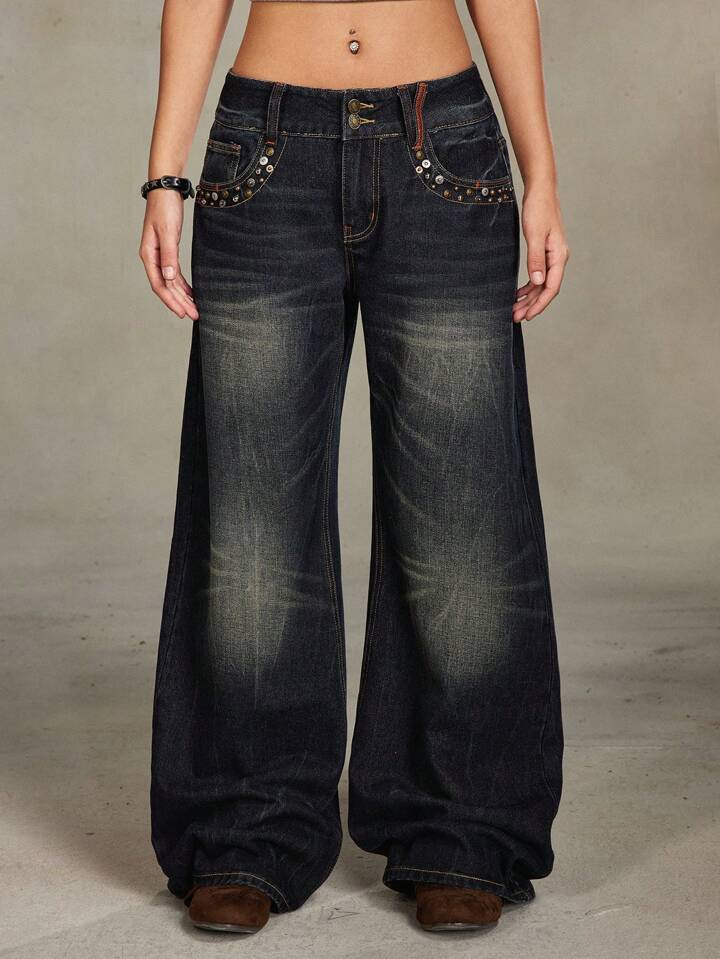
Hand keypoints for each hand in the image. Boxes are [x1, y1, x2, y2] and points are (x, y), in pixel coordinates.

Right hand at [139, 189, 198, 320]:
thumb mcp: (168, 231)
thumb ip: (168, 255)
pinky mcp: (168, 251)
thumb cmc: (165, 207)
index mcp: (149, 255)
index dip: (171, 301)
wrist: (166, 188)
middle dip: (179, 303)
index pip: (159, 285)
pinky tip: (191, 293)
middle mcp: (153, 258)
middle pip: (166, 287)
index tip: (182, 314)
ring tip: (195, 309)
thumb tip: (168, 278)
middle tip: (194, 316)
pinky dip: (183, 285)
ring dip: (182, 296)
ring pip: (171, 282)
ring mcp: (160, 255)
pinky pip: (174, 274)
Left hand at [513, 185, 569, 322]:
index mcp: (559, 256)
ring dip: (529, 298)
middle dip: (532, 305)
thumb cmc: (538, 209)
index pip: (551, 287)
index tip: (528, 316)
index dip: (540, 304)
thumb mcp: (535, 234)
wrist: (540, 191)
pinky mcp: (544, 253)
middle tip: (516, 318)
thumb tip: (538, 282)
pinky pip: (538, 275)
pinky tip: (518, 294)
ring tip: (514, 310)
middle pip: (546, 289)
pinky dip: (528, 287)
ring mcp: (552, 257)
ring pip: (541, 284)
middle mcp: (558, 259)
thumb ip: (536, 258)